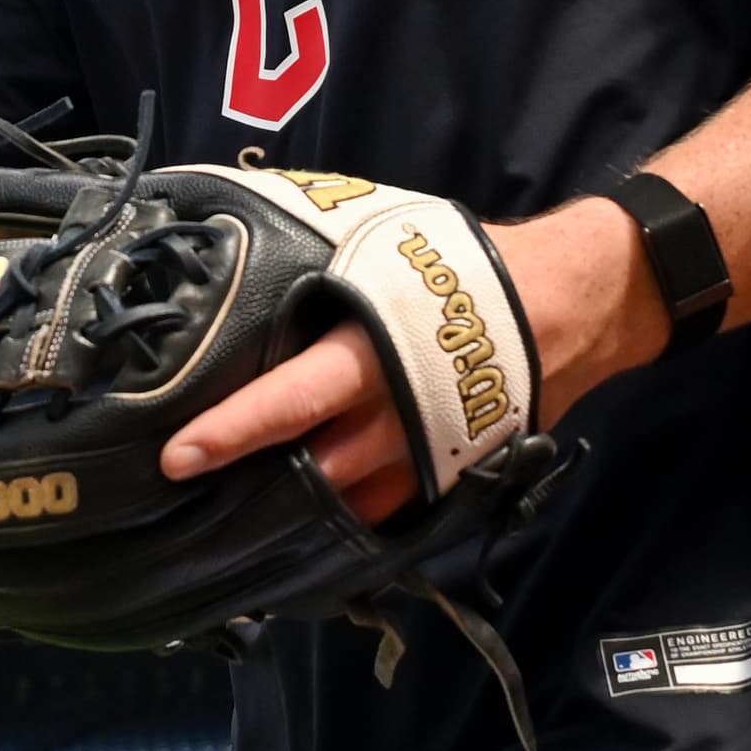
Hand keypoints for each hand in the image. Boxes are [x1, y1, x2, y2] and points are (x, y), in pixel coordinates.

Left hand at [158, 199, 668, 521]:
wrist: (575, 301)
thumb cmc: (468, 262)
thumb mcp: (387, 239)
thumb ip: (321, 248)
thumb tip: (244, 220)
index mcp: (369, 356)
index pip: (286, 403)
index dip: (228, 433)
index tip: (175, 459)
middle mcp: (393, 420)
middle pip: (309, 477)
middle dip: (251, 495)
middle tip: (188, 508)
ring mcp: (425, 461)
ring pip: (345, 511)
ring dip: (294, 519)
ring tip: (233, 530)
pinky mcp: (450, 482)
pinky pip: (387, 517)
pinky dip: (347, 524)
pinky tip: (307, 531)